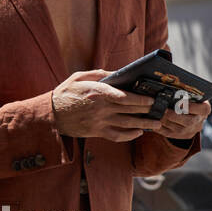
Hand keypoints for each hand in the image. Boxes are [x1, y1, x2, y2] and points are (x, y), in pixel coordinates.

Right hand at [51, 69, 179, 142]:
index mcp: (98, 93)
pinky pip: (117, 136)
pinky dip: (129, 135)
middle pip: (129, 111)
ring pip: (126, 124)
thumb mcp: (80, 76)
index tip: (152, 99)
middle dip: (147, 110)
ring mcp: (99, 123)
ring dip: (143, 124)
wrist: (50, 115)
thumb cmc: (66, 92)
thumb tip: (118, 74)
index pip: (124, 97)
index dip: (140, 99)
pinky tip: (138, 132)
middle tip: (161, 109)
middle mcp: (100, 109)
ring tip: (156, 123)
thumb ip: (100, 74)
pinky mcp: (96, 132)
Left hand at [142, 95, 210, 138]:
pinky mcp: (181, 136)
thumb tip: (174, 85)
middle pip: (187, 121)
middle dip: (173, 115)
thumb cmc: (192, 100)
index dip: (189, 107)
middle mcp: (198, 123)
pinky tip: (153, 121)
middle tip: (163, 109)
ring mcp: (190, 131)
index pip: (200, 109)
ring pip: (176, 128)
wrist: (194, 116)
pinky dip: (160, 127)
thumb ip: (187, 93)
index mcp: (204, 110)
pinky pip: (168, 133)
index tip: (179, 102)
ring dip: (165, 120)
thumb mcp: (194, 96)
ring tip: (156, 113)